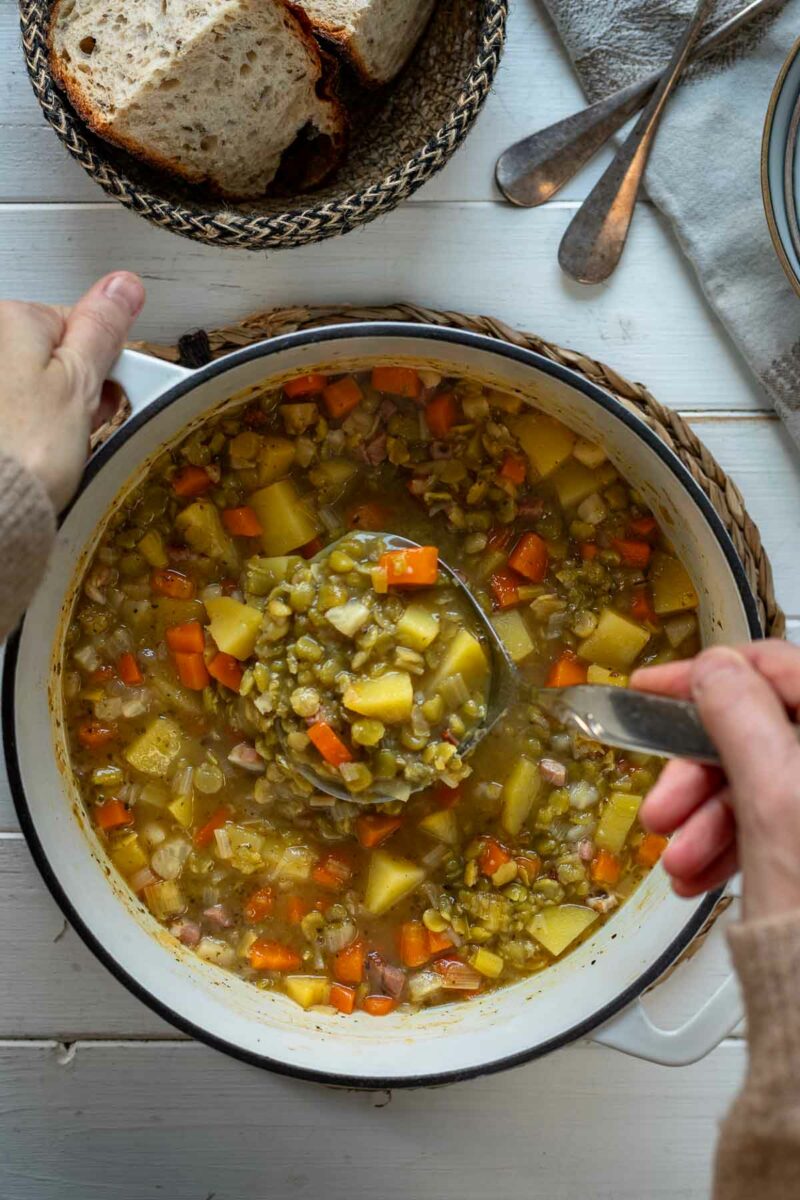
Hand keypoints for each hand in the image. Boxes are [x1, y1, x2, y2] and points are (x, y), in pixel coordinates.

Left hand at [0, 272, 144, 511]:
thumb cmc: (24, 451)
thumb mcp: (80, 383)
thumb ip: (102, 330)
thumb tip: (122, 287)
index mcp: (11, 321)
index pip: (79, 327)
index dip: (105, 365)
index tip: (109, 394)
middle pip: (54, 358)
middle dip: (78, 392)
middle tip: (82, 425)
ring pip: (36, 391)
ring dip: (56, 419)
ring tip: (57, 450)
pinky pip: (20, 417)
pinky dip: (31, 436)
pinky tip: (36, 456)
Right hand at [631, 642, 799, 920]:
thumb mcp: (776, 800)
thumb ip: (740, 718)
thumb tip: (714, 669)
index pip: (780, 669)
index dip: (706, 676)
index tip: (651, 690)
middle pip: (763, 733)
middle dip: (699, 774)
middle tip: (662, 807)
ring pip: (762, 784)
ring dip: (708, 818)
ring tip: (679, 859)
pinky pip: (775, 825)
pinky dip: (732, 845)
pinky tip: (698, 875)